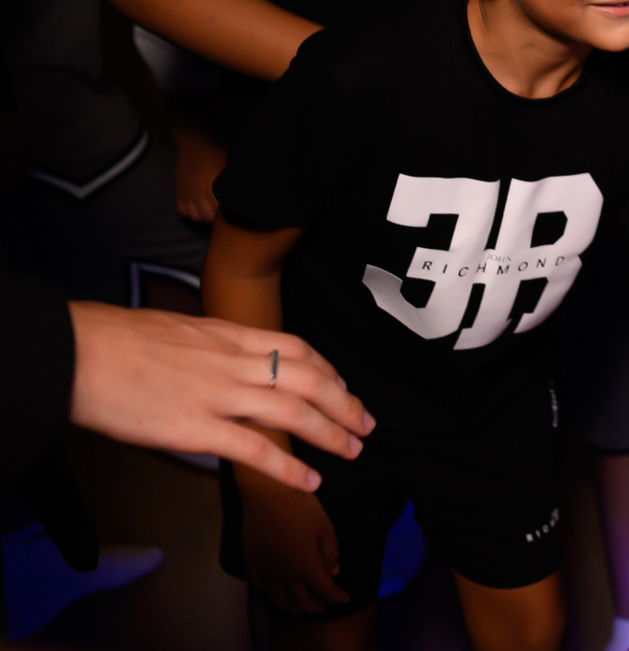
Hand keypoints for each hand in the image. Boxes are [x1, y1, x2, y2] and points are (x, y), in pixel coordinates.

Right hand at [68, 303, 374, 489]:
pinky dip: (289, 468)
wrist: (79, 353)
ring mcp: (218, 395)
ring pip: (293, 412)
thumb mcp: (180, 329)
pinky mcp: (197, 429)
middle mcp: (232, 363)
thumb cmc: (118, 341)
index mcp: (228, 336)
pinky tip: (310, 482)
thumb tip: (224, 361)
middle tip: (366, 423)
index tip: (343, 386)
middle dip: (344, 402)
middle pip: (308, 379)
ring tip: (352, 450)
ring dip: (331, 432)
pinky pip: (256, 450)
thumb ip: (211, 347)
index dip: (327, 370)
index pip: (295, 349)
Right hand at [173, 120, 226, 222]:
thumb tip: (244, 195)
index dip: (228, 213)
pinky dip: (190, 213)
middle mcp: (196, 192)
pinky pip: (182, 210)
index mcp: (211, 186)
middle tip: (224, 213)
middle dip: (216, 217)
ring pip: (194, 216)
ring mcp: (185, 192)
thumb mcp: (229, 165)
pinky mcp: (178, 191)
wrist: (194, 140)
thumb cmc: (217, 151)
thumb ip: (233, 182)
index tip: (235, 210)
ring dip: (203, 217)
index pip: (219, 210)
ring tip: (212, 212)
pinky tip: (199, 208)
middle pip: (206, 217)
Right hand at [235, 468, 350, 612]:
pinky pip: (259, 585)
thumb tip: (333, 572)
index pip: (325, 591)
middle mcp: (285, 575)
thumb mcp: (326, 527)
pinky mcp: (251, 561)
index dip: (338, 598)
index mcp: (307, 567)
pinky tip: (275, 589)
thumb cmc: (301, 506)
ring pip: (278, 599)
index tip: (345, 598)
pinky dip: (270, 592)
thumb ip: (331, 553)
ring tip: (300, 605)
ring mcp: (266, 570)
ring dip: (292, 605)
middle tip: (325, 604)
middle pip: (301, 602)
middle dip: (316, 606)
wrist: (267, 492)